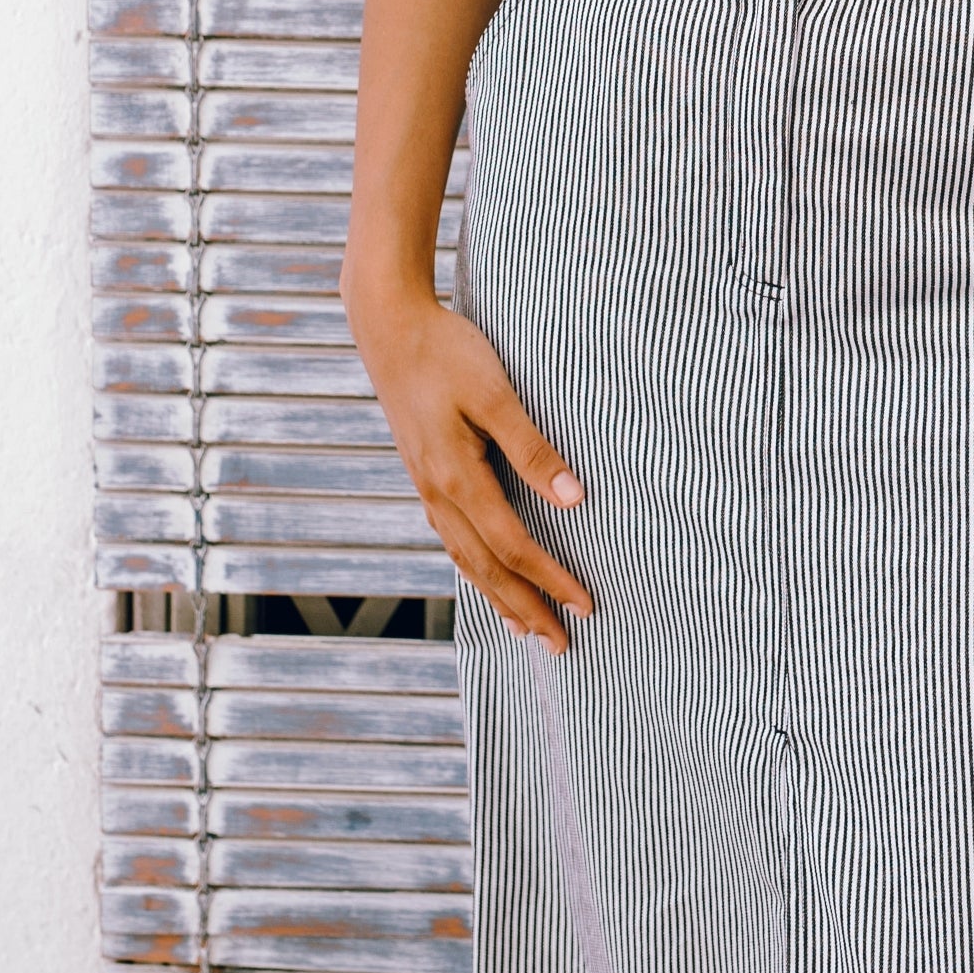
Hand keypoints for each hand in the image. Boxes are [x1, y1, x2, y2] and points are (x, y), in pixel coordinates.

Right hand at [344, 283, 591, 649]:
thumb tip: (574, 498)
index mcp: (456, 478)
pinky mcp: (425, 474)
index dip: (550, 579)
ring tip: (526, 628)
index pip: (513, 546)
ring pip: (464, 559)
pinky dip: (475, 568)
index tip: (584, 606)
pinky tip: (487, 575)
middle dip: (524, 608)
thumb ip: (532, 447)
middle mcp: (437, 493)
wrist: (389, 326)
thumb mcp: (495, 393)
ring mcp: (426, 486)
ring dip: (498, 597)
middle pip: (485, 569)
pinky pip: (452, 538)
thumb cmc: (447, 352)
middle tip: (560, 645)